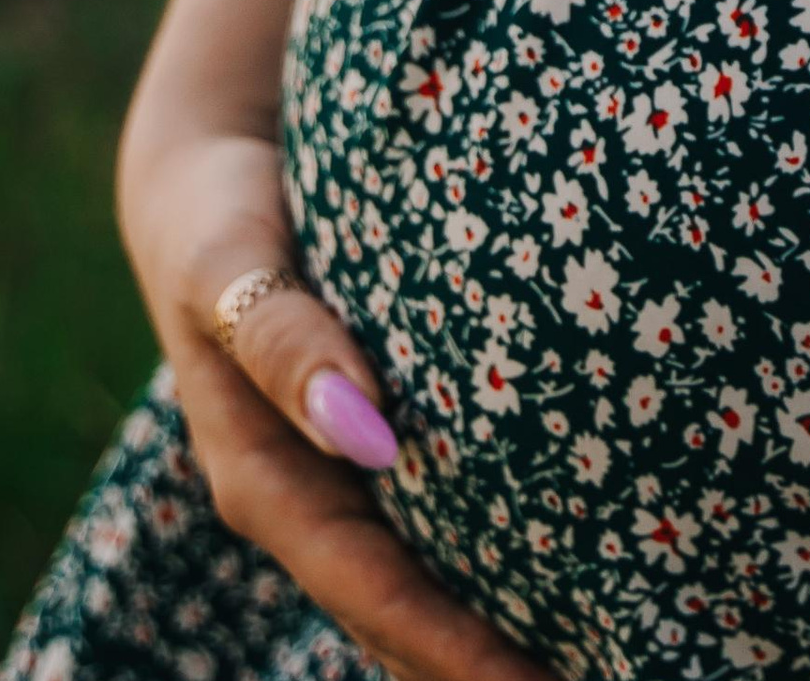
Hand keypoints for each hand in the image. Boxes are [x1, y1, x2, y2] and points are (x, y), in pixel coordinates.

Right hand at [119, 123, 552, 680]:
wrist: (204, 179)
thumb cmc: (215, 218)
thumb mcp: (228, 267)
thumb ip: (284, 342)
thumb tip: (366, 432)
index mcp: (266, 481)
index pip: (372, 591)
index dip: (450, 650)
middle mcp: (309, 496)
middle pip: (404, 616)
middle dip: (488, 667)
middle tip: (605, 674)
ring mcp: (343, 475)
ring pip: (427, 577)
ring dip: (502, 626)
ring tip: (605, 651)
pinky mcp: (376, 441)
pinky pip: (443, 515)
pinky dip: (498, 553)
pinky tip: (580, 557)